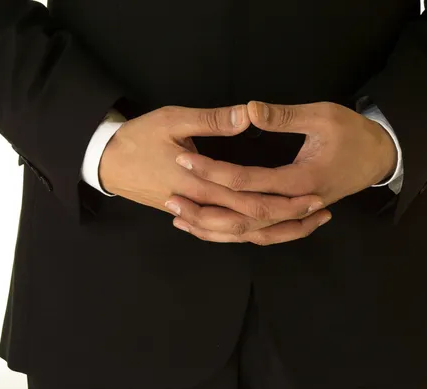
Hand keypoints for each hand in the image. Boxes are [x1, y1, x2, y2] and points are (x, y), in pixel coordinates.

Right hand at [99, 105, 326, 234]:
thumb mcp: (173, 120)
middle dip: (288, 219)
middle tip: (321, 211)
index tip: (315, 194)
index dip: (285, 200)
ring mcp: (194, 215)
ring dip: (273, 231)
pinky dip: (246, 235)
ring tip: (304, 225)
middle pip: (251, 223)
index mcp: (200, 185)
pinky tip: (262, 231)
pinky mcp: (189, 214)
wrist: (105, 162)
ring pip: (239, 235)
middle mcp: (200, 206)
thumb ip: (212, 121)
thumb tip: (248, 114)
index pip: (251, 200)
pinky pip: (221, 234)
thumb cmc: (138, 138)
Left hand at [175, 100, 396, 214]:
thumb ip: (284, 115)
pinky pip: (264, 234)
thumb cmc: (354, 133)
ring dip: (217, 229)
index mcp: (301, 180)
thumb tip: (248, 110)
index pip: (248, 181)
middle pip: (244, 216)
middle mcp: (297, 205)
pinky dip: (237, 234)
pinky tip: (215, 229)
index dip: (215, 170)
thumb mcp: (323, 116)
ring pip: (251, 232)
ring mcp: (297, 215)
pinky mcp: (295, 216)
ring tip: (182, 220)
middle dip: (206, 209)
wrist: (380, 156)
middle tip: (171, 199)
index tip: (185, 157)